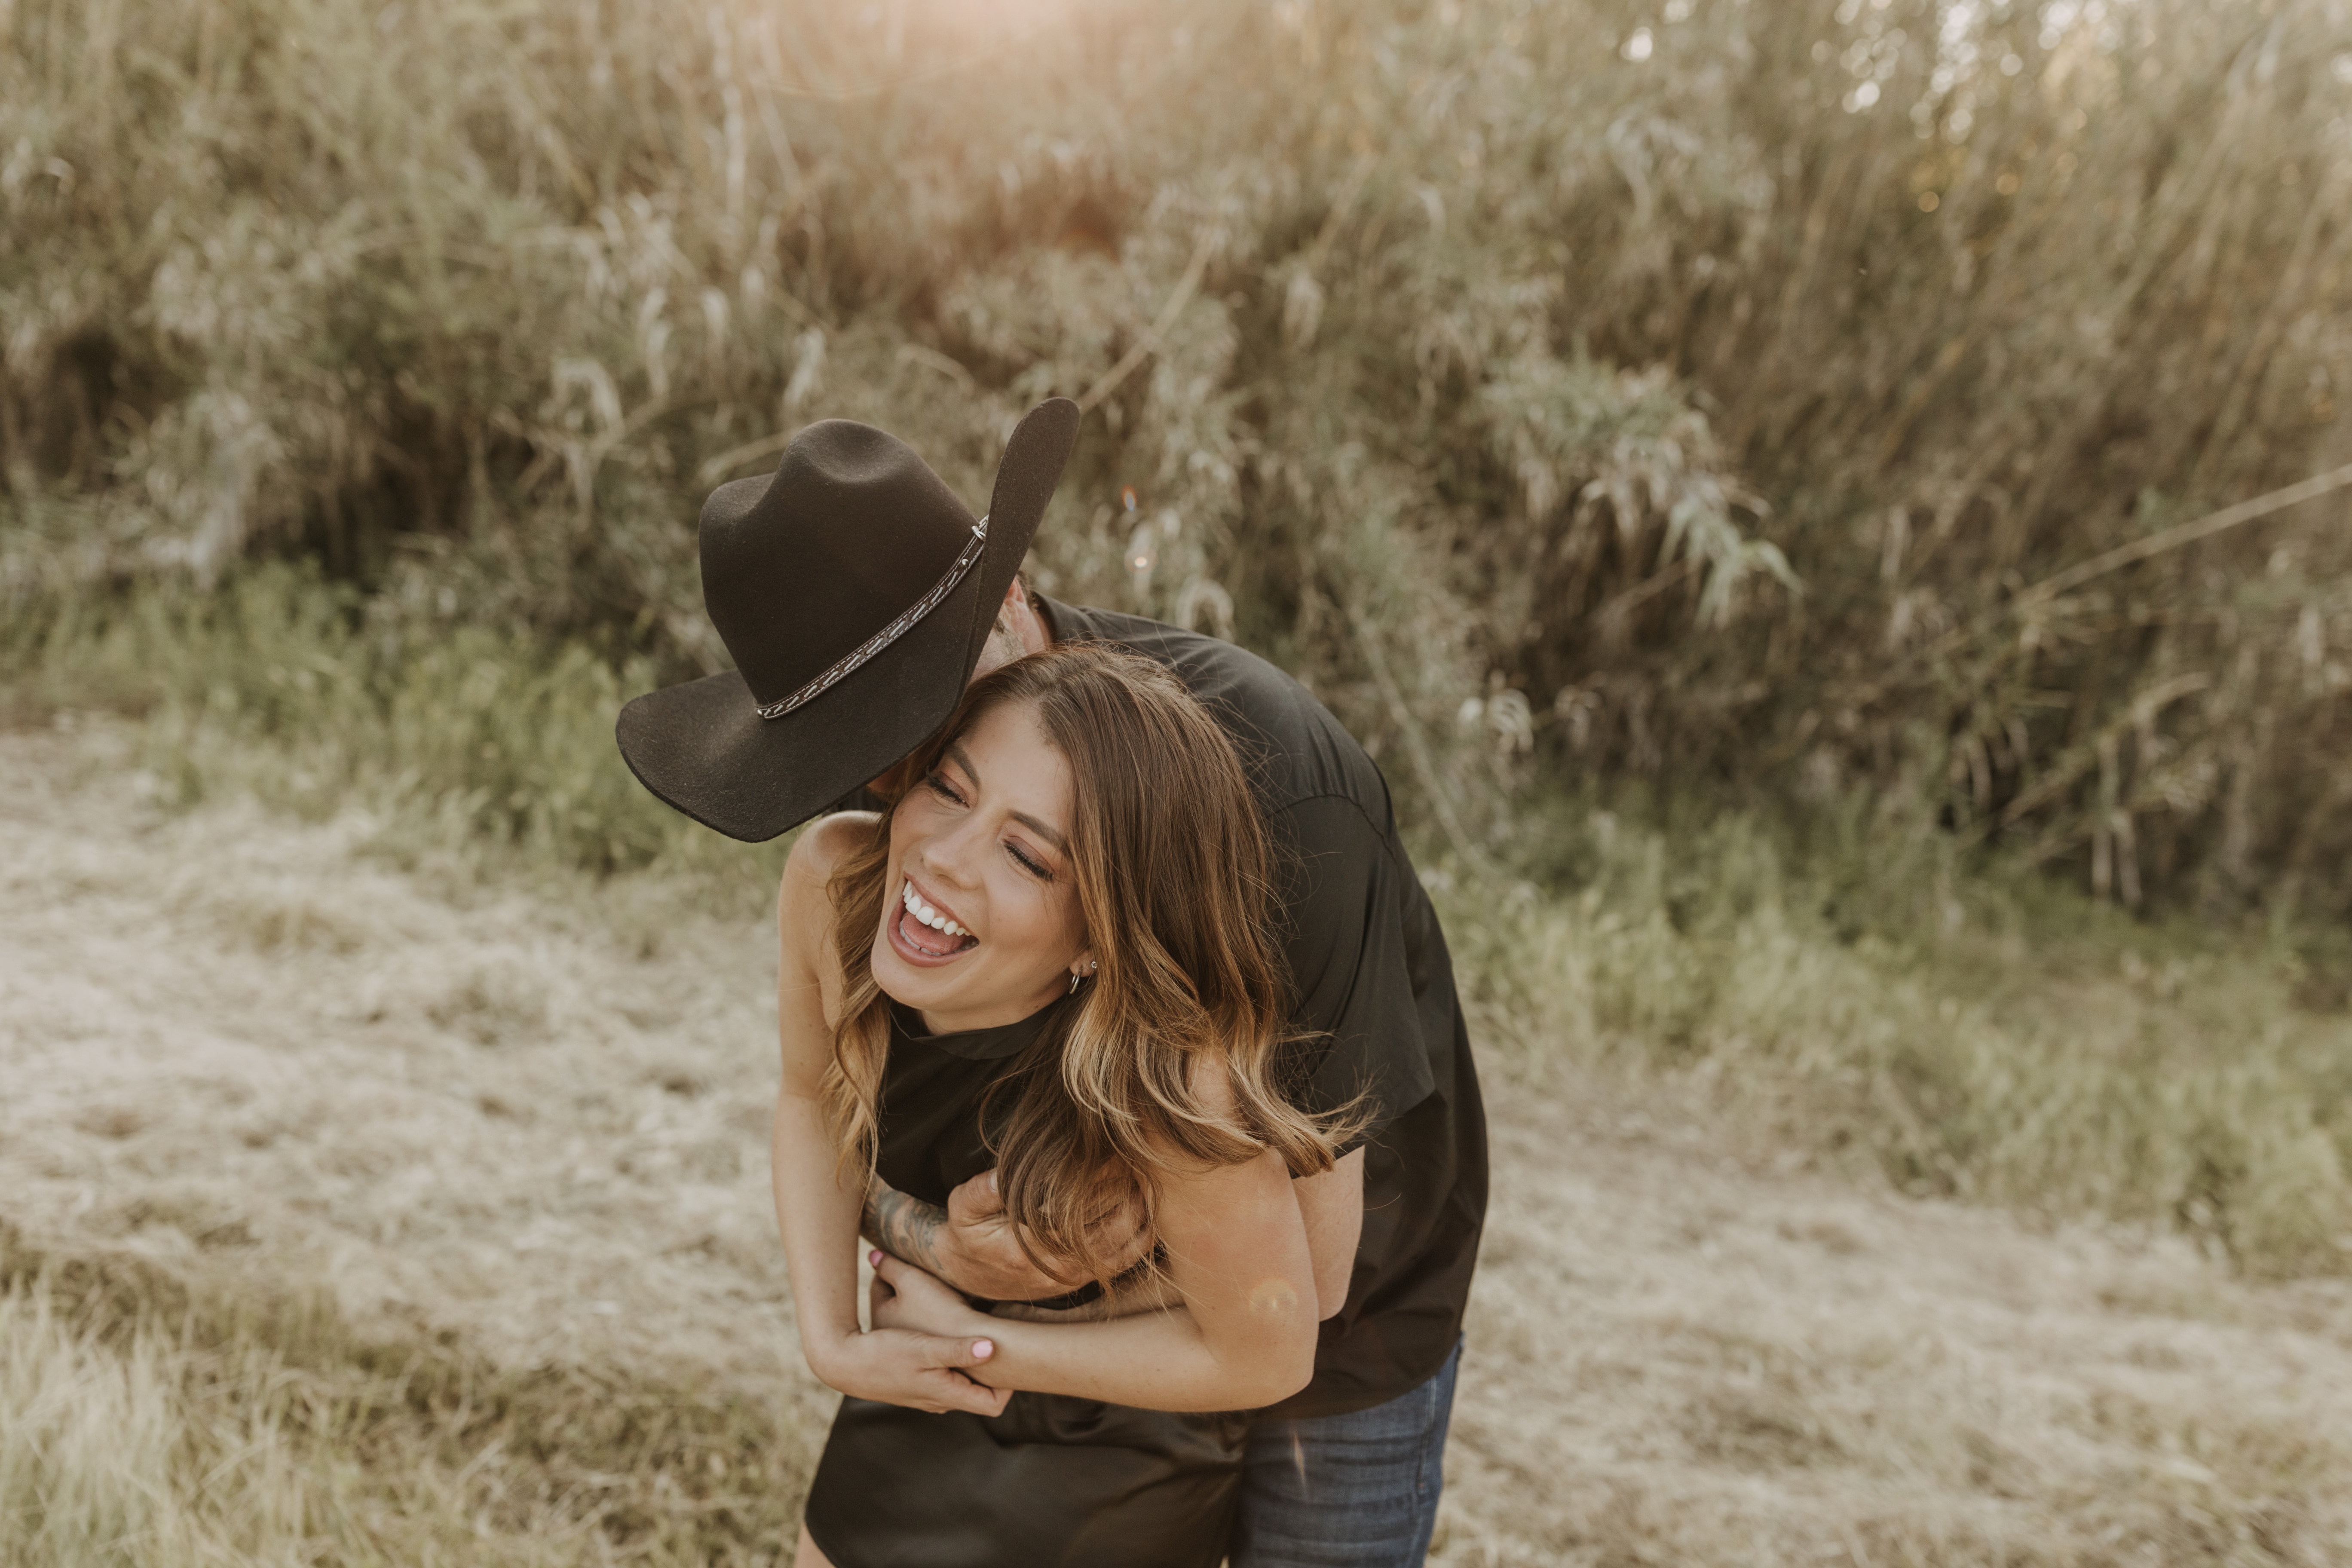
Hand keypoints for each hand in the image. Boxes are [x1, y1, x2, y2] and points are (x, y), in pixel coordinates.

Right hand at [806, 1282, 1009, 1417]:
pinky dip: (954, 1362)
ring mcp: (927, 1393)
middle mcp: (941, 1400)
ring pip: (963, 1382)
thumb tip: (994, 1348)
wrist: (843, 1362)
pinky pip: (946, 1376)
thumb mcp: (924, 1349)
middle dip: (995, 1372)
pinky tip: (950, 1337)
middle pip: (982, 1392)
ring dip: (973, 1364)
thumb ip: (958, 1349)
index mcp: (948, 1395)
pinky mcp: (915, 1382)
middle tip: (1005, 1340)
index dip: (1010, 1385)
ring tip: (981, 1335)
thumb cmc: (884, 1355)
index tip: (1013, 1357)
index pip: (995, 1404)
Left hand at [869, 1250, 994, 1341]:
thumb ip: (888, 1265)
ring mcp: (908, 1345)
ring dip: (919, 1299)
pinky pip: (925, 1323)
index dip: (895, 1265)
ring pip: (909, 1312)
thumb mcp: (911, 1279)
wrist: (973, 1341)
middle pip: (893, 1298)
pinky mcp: (928, 1349)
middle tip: (925, 1273)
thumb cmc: (939, 1308)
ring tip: (938, 1289)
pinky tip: (947, 1308)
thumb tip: (873, 1255)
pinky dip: (931, 1314)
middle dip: (906, 1284)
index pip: (879, 1281)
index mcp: (879, 1316)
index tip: (913, 1259)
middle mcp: (888, 1335)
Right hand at [937, 1168, 1150, 1299]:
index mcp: (1028, 1250)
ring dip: (1141, 1212)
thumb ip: (983, 1191)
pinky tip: (1148, 1206)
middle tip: (1141, 1159)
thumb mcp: (963, 1207)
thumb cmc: (969, 1233)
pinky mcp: (1085, 1279)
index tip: (1115, 1153)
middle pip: (1112, 1229)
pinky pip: (1125, 1260)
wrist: (970, 1274)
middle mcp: (1058, 1269)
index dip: (1102, 1181)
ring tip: (1149, 1177)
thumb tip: (1002, 1176)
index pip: (1078, 1213)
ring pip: (1125, 1246)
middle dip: (1130, 1192)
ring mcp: (1075, 1278)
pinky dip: (1142, 1234)